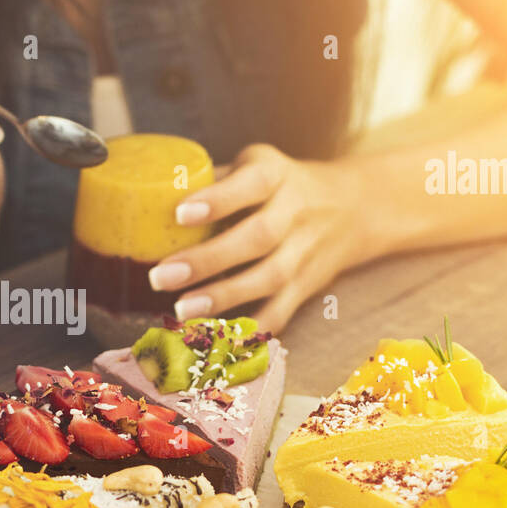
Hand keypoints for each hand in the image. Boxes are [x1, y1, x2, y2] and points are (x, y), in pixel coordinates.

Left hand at [146, 144, 383, 333]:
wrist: (355, 206)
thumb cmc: (282, 186)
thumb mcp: (256, 166)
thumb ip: (213, 182)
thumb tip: (151, 199)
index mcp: (276, 175)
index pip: (251, 183)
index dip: (217, 200)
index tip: (180, 213)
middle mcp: (295, 211)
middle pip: (257, 237)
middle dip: (208, 260)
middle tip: (161, 277)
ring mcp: (305, 251)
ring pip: (270, 278)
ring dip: (224, 298)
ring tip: (181, 310)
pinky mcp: (309, 285)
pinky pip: (283, 311)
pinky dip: (253, 329)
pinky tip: (220, 342)